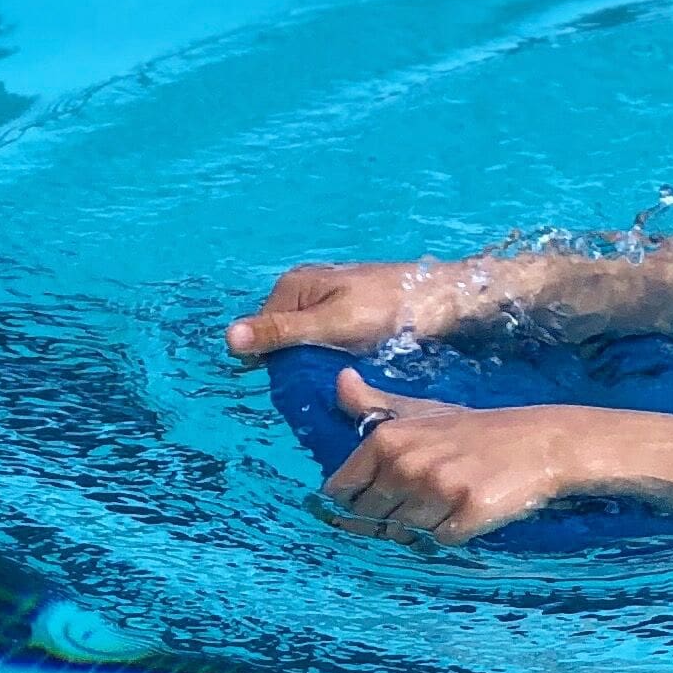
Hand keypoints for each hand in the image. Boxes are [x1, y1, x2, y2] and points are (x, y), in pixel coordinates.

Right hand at [228, 259, 491, 363]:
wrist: (443, 298)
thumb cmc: (389, 308)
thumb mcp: (332, 323)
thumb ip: (283, 332)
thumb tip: (228, 339)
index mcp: (292, 286)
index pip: (260, 337)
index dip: (275, 364)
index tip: (300, 385)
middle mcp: (304, 291)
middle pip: (283, 341)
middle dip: (298, 365)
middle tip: (324, 386)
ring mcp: (327, 302)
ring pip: (306, 345)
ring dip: (318, 365)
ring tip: (340, 380)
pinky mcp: (348, 315)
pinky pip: (328, 344)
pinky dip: (334, 359)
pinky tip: (351, 371)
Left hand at [321, 370, 604, 544]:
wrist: (543, 443)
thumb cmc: (477, 430)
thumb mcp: (422, 411)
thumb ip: (373, 403)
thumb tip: (340, 379)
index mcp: (387, 438)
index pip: (340, 491)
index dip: (357, 499)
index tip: (382, 494)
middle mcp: (407, 463)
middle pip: (370, 517)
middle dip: (392, 515)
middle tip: (426, 496)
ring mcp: (438, 489)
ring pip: (405, 533)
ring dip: (424, 524)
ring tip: (451, 500)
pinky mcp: (467, 513)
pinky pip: (440, 541)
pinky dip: (453, 532)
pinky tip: (470, 510)